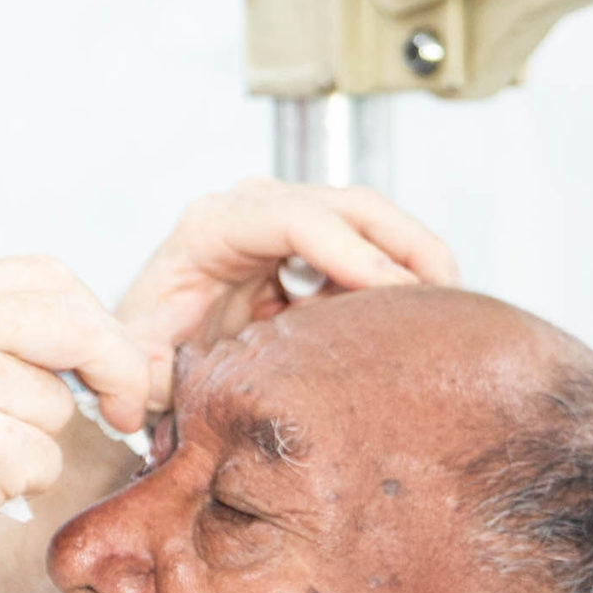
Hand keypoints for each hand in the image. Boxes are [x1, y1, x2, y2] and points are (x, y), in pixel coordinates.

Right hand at [0, 257, 158, 592]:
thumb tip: (96, 347)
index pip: (49, 277)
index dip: (95, 321)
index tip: (107, 363)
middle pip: (77, 326)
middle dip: (119, 369)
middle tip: (127, 410)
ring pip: (59, 406)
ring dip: (35, 444)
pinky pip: (45, 460)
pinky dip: (19, 485)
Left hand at [115, 181, 458, 405]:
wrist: (148, 336)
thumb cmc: (144, 346)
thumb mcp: (140, 366)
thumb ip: (146, 377)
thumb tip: (172, 386)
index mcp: (212, 226)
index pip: (298, 220)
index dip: (356, 254)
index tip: (403, 296)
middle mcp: (253, 207)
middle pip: (351, 205)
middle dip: (409, 249)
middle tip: (452, 306)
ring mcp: (287, 215)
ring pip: (372, 219)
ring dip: (416, 261)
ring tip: (450, 316)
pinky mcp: (312, 238)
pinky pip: (371, 244)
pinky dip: (402, 276)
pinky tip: (417, 322)